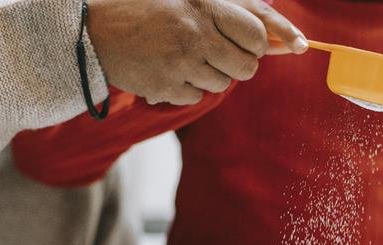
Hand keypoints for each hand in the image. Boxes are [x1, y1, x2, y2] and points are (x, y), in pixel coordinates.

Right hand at [87, 0, 306, 104]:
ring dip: (209, 75)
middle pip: (247, 66)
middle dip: (239, 65)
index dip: (259, 44)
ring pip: (222, 83)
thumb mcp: (189, 0)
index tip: (253, 46)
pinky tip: (168, 71)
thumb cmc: (150, 11)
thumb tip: (287, 43)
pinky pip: (196, 97)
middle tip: (217, 54)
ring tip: (184, 57)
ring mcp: (181, 61)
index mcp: (204, 4)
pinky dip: (186, 89)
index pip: (257, 33)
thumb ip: (236, 15)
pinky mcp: (166, 86)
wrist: (95, 30)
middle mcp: (195, 32)